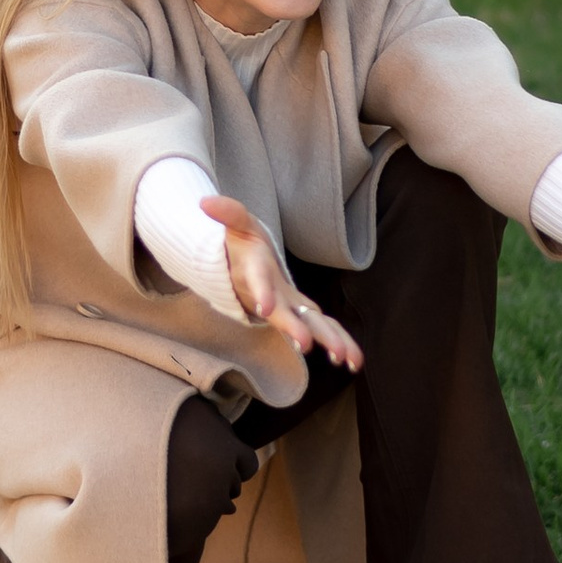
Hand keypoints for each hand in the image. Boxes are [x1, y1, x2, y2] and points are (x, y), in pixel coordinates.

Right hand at [201, 195, 363, 370]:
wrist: (239, 270)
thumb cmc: (240, 244)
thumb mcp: (237, 223)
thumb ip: (228, 213)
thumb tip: (205, 202)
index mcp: (253, 273)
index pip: (257, 281)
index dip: (261, 292)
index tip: (265, 307)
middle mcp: (269, 297)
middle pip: (283, 314)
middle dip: (294, 328)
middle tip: (306, 344)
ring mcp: (286, 307)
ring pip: (307, 326)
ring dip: (327, 341)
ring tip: (346, 360)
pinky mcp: (301, 312)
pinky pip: (322, 328)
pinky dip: (340, 342)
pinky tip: (356, 361)